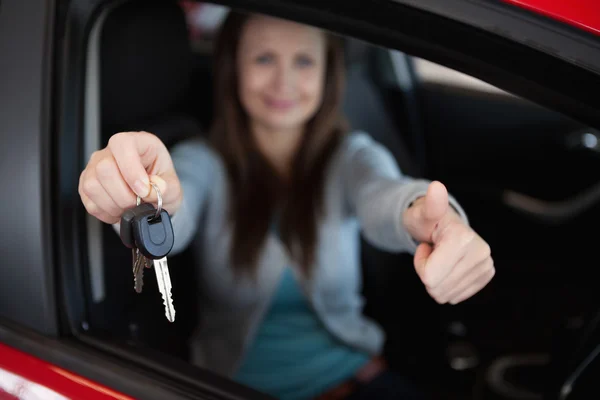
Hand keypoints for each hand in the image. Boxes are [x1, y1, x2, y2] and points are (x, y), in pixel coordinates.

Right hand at [78, 131, 182, 223]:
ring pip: (92, 186)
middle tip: (138, 203)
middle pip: (104, 168)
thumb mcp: (173, 186)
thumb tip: (154, 188)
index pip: (123, 145)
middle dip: (123, 194)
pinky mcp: (86, 186)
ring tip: (130, 208)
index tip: (143, 190)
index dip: (131, 169)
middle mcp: (111, 152)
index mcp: (137, 142)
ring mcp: (94, 167)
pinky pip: (89, 202)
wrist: (153, 195)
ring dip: (114, 205)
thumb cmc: (161, 183)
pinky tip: (120, 210)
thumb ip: (167, 187)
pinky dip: (107, 212)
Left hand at [402, 181, 494, 303]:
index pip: (429, 277)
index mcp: (463, 239)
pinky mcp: (486, 275)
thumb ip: (429, 204)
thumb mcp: (421, 213)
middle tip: (432, 252)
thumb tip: (436, 187)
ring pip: (445, 295)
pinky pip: (456, 296)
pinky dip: (446, 284)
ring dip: (436, 279)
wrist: (440, 226)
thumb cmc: (426, 220)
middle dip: (427, 273)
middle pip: (437, 288)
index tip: (426, 246)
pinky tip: (448, 266)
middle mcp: (481, 252)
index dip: (420, 264)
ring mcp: (486, 265)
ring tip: (440, 257)